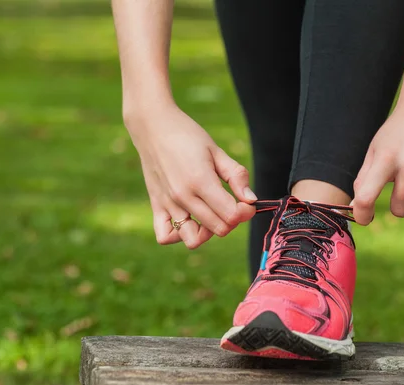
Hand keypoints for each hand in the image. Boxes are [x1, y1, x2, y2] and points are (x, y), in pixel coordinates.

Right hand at [126, 103, 256, 248]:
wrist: (152, 126)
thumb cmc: (187, 135)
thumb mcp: (216, 151)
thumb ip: (236, 176)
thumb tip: (251, 200)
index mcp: (201, 181)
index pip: (231, 215)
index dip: (245, 212)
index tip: (246, 201)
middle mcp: (183, 197)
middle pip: (218, 228)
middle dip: (232, 220)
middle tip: (232, 203)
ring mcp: (168, 204)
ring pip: (193, 239)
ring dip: (207, 232)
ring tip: (210, 214)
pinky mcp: (156, 205)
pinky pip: (165, 236)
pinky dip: (178, 235)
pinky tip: (189, 221)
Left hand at [352, 101, 403, 224]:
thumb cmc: (396, 132)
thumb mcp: (375, 150)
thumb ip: (364, 179)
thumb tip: (356, 207)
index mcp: (385, 160)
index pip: (367, 198)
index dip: (363, 214)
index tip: (364, 218)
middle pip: (400, 209)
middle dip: (397, 204)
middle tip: (399, 186)